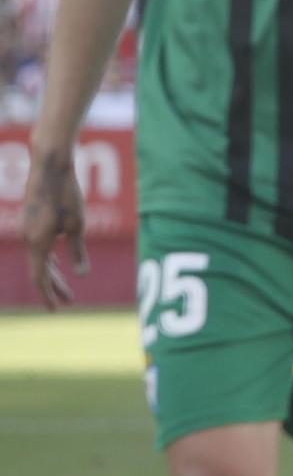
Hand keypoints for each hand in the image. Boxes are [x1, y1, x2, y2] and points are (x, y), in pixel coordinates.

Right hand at [23, 147, 88, 309]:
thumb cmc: (66, 194)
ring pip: (39, 259)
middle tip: (69, 301)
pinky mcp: (31, 220)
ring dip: (52, 273)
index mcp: (38, 244)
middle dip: (54, 287)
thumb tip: (82, 275)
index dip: (48, 296)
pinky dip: (48, 259)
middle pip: (40, 271)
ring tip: (66, 286)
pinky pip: (38, 247)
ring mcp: (28, 230)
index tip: (55, 310)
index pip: (40, 279)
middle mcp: (29, 239)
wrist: (49, 165)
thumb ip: (78, 251)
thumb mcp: (77, 225)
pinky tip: (58, 262)